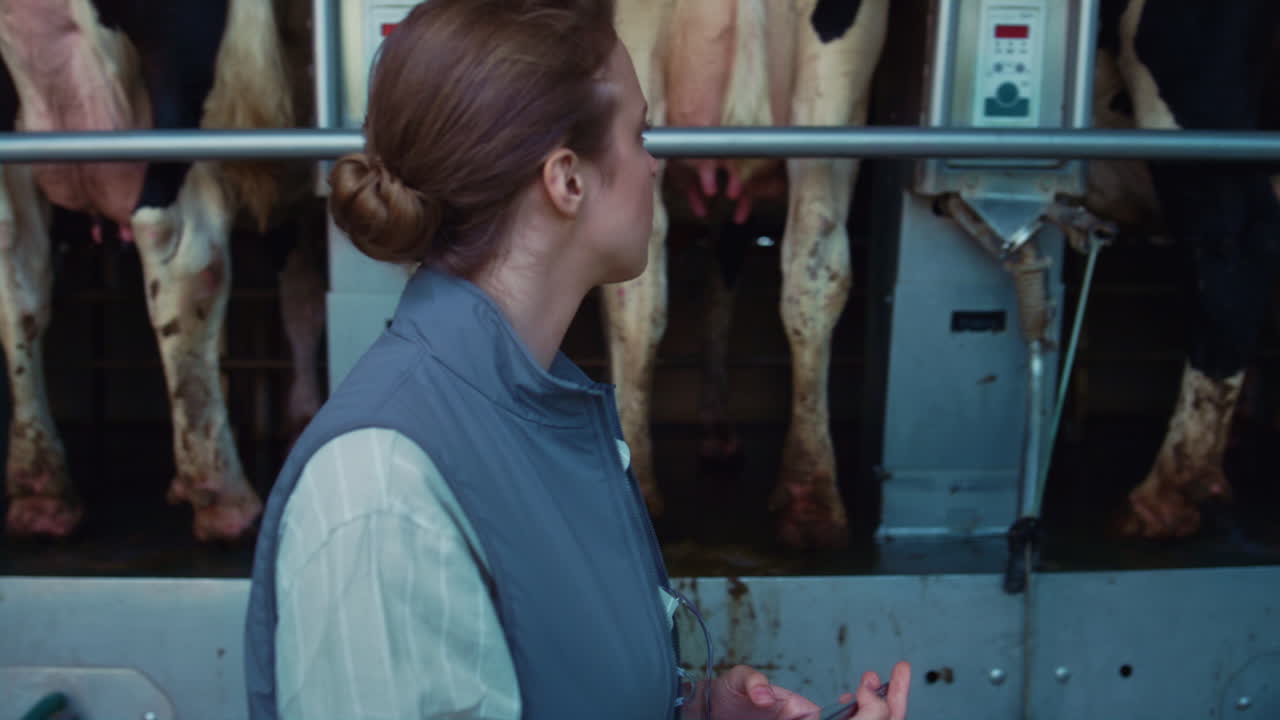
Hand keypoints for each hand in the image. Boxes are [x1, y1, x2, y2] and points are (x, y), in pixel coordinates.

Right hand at [683, 661, 910, 719]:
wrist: (715, 712)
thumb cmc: (726, 704)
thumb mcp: (737, 686)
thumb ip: (752, 685)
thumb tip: (766, 693)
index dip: (871, 708)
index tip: (869, 685)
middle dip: (893, 703)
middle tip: (903, 672)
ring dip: (886, 704)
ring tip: (897, 676)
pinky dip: (866, 707)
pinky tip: (864, 693)